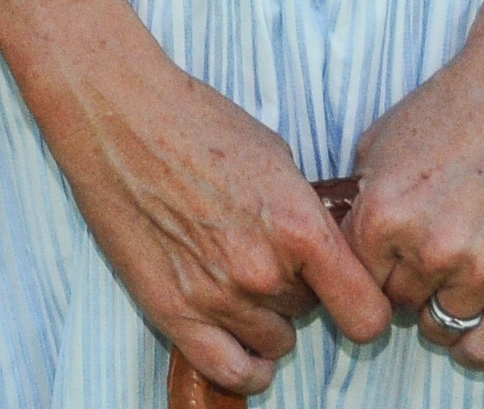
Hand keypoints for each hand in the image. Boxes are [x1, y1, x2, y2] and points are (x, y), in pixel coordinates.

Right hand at [37, 49, 391, 395]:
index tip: (351, 298)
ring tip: (236, 275)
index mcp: (300, 229)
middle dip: (295, 290)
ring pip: (272, 341)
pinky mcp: (171, 309)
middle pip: (309, 315)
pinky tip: (243, 345)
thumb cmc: (194, 121)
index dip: (364, 308)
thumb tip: (325, 253)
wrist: (117, 113)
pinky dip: (244, 367)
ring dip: (263, 317)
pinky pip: (228, 370)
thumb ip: (306, 216)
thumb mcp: (277, 159)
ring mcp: (216, 295)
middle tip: (263, 252)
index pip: (366, 315)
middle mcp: (263, 272)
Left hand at [338, 0, 483, 370]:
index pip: (351, 278)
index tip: (375, 261)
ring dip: (439, 305)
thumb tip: (339, 241)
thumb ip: (360, 201)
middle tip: (417, 260)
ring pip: (440, 324)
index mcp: (381, 215)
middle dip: (401, 285)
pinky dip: (472, 345)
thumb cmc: (452, 108)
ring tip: (450, 272)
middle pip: (395, 303)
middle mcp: (428, 249)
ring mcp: (482, 269)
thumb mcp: (378, 145)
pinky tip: (468, 323)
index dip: (361, 268)